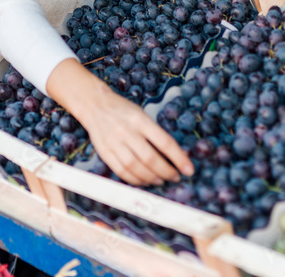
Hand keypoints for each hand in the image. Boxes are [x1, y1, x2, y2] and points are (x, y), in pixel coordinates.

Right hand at [46, 59, 193, 185]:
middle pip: (150, 158)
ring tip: (161, 180)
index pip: (164, 142)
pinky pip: (121, 171)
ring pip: (136, 167)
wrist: (94, 104)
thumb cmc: (123, 110)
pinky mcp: (104, 152)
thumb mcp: (142, 114)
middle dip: (166, 171)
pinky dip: (135, 180)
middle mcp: (127, 131)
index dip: (179, 158)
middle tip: (175, 177)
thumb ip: (155, 133)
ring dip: (151, 178)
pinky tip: (144, 180)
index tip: (189, 169)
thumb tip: (174, 155)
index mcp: (140, 119)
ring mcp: (114, 142)